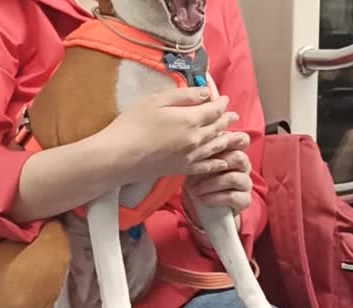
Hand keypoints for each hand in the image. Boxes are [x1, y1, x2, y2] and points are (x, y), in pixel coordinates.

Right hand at [95, 87, 245, 183]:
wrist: (119, 157)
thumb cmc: (132, 125)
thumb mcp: (155, 101)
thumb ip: (183, 96)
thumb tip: (205, 93)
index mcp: (191, 119)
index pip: (214, 110)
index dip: (221, 103)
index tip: (224, 99)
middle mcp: (196, 139)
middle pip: (218, 128)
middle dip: (226, 119)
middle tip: (233, 115)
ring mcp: (190, 157)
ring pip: (215, 147)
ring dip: (226, 139)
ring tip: (233, 135)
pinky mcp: (182, 170)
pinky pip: (206, 166)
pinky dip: (217, 162)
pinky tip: (221, 161)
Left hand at [181, 133, 252, 229]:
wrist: (203, 205)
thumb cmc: (200, 180)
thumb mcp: (199, 164)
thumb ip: (203, 152)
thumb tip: (197, 140)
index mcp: (235, 152)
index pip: (242, 140)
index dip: (230, 139)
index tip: (209, 145)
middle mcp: (244, 166)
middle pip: (239, 157)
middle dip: (214, 164)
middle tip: (194, 172)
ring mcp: (246, 183)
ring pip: (233, 178)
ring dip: (210, 184)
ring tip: (193, 189)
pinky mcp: (244, 200)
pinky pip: (232, 196)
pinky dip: (214, 197)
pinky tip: (201, 199)